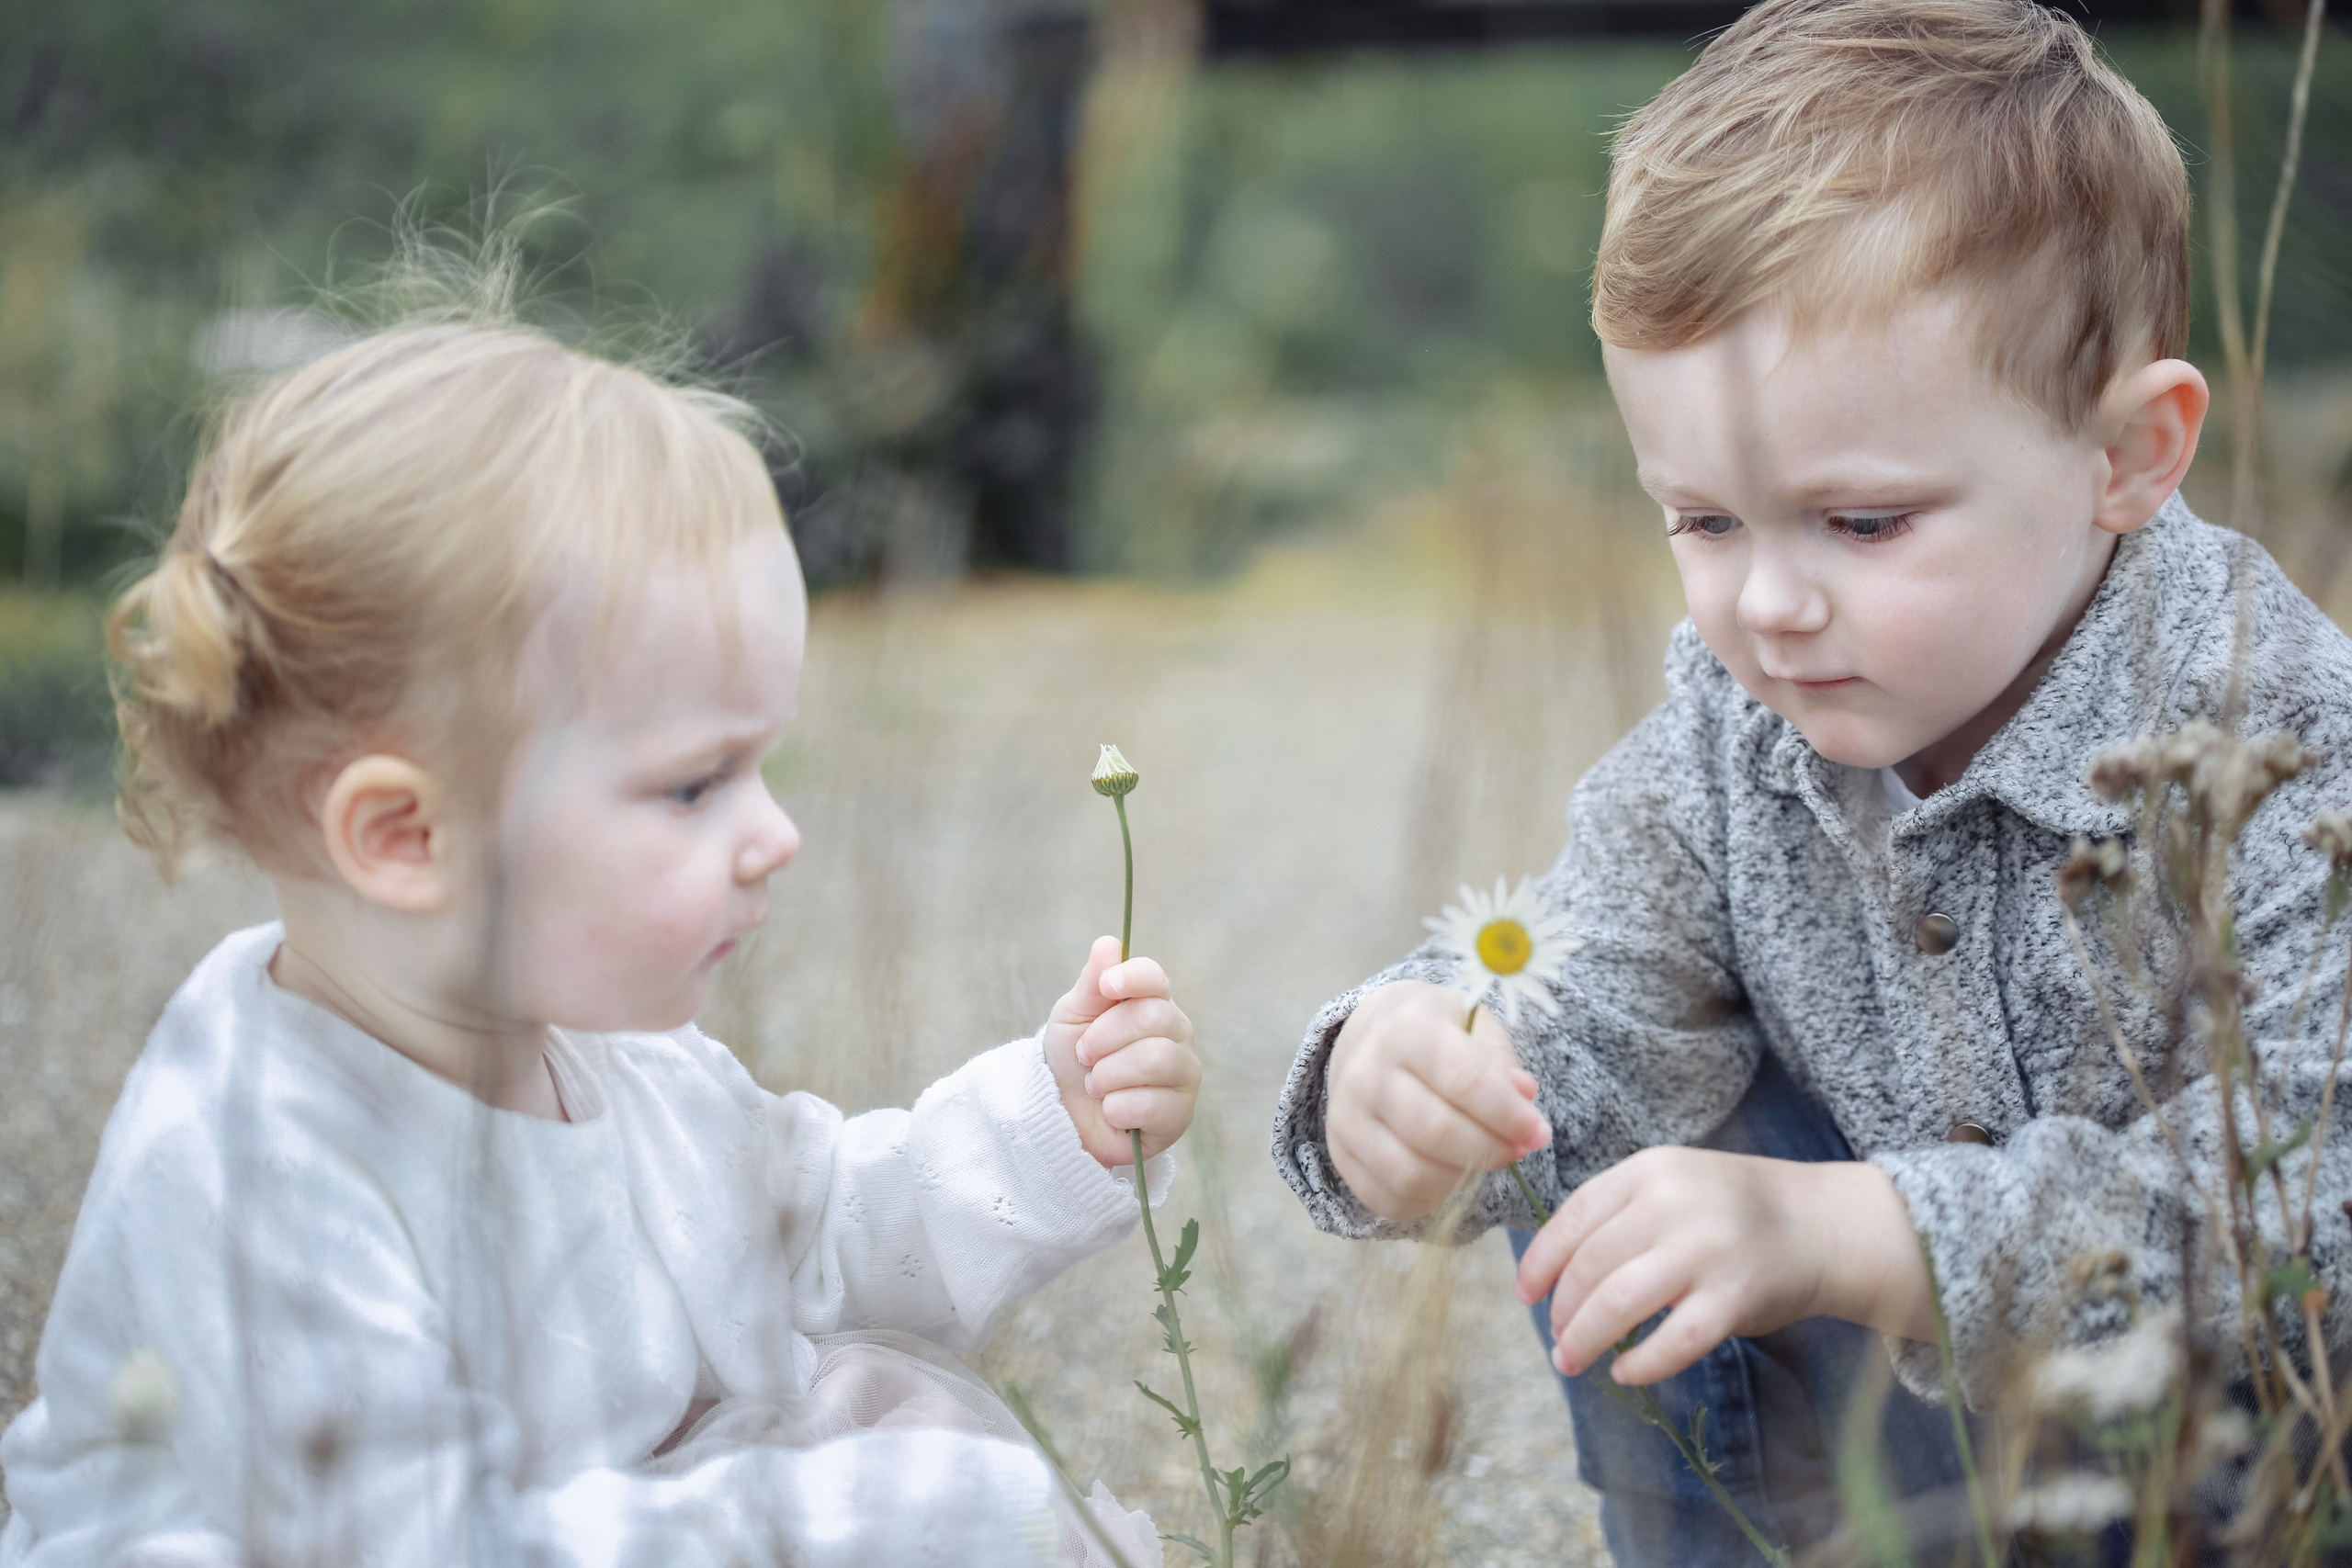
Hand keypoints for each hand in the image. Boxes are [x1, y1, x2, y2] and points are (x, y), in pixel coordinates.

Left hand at [1043, 936, 1200, 1166]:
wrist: (1065, 1117)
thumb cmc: (1073, 1061)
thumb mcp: (1073, 1017)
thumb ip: (1091, 982)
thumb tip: (1109, 944)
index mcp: (1153, 1004)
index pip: (1156, 979)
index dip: (1133, 977)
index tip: (1106, 986)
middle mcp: (1177, 1035)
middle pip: (1155, 1018)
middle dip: (1105, 1038)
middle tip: (1084, 1055)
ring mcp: (1184, 1075)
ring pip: (1156, 1060)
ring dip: (1109, 1074)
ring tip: (1095, 1086)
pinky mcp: (1180, 1115)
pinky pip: (1153, 1104)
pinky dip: (1117, 1108)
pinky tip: (1111, 1112)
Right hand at [1324, 979, 1550, 1221]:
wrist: (1369, 1036)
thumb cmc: (1435, 1031)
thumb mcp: (1473, 1026)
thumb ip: (1500, 1060)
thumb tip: (1524, 1096)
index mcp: (1405, 1030)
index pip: (1464, 1080)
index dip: (1509, 1114)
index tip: (1539, 1132)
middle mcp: (1365, 1072)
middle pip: (1437, 1133)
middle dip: (1491, 1150)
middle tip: (1517, 1150)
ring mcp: (1346, 1117)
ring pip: (1412, 1174)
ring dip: (1461, 1179)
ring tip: (1483, 1161)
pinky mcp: (1340, 1153)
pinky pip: (1388, 1198)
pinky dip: (1429, 1199)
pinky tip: (1449, 1176)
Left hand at [1512, 1148, 1929, 1384]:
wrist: (1819, 1224)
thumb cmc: (1732, 1210)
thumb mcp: (1672, 1184)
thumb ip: (1620, 1213)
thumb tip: (1553, 1269)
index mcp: (1649, 1170)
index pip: (1574, 1217)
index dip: (1540, 1262)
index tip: (1525, 1294)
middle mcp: (1672, 1203)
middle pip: (1590, 1265)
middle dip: (1562, 1310)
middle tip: (1557, 1338)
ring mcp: (1705, 1249)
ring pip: (1619, 1302)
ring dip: (1586, 1338)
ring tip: (1573, 1359)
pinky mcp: (1733, 1296)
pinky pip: (1674, 1340)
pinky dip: (1642, 1363)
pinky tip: (1625, 1372)